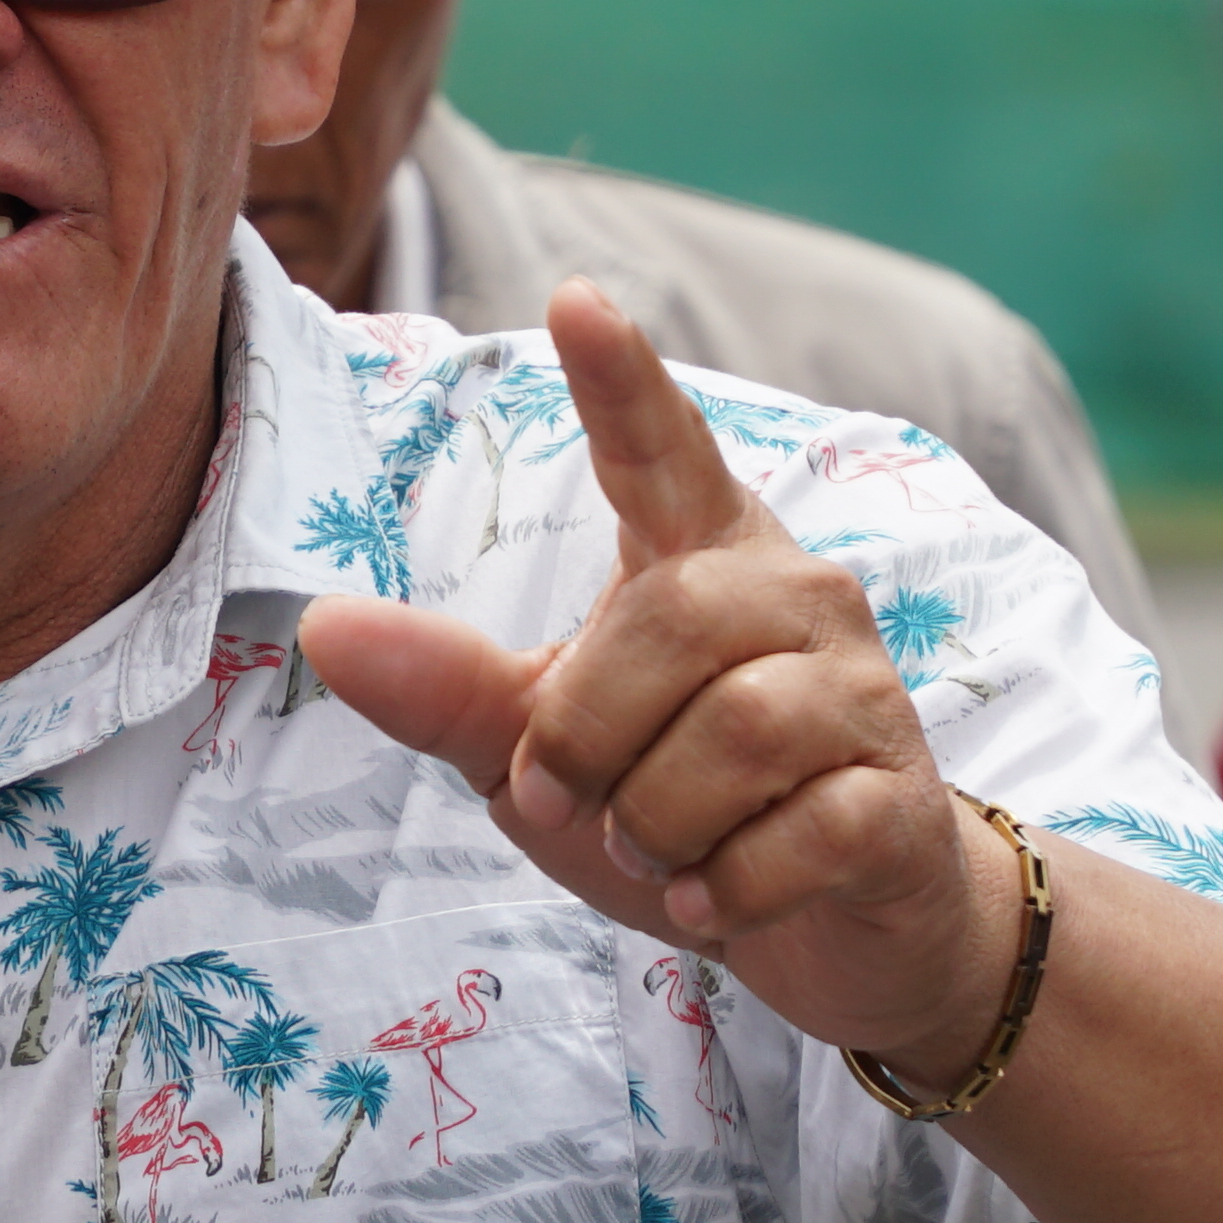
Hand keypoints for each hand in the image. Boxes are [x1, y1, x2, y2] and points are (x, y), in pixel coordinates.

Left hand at [300, 282, 1011, 1081]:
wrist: (841, 922)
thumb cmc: (678, 807)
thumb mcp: (541, 751)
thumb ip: (451, 688)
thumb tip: (323, 626)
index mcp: (700, 556)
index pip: (662, 448)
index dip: (621, 380)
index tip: (574, 300)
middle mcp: (792, 594)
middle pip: (670, 621)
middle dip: (590, 732)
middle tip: (569, 800)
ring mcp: (860, 690)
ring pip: (739, 733)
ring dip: (657, 821)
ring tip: (653, 850)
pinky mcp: (899, 797)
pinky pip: (802, 832)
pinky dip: (727, 887)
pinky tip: (709, 897)